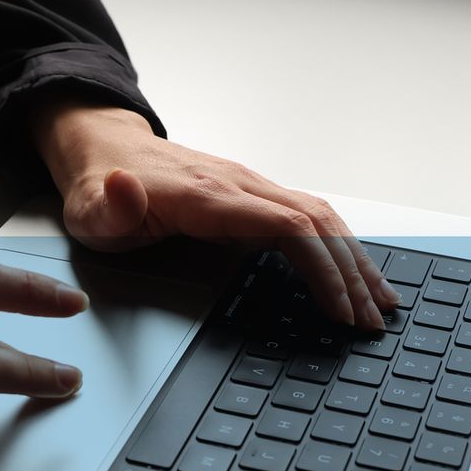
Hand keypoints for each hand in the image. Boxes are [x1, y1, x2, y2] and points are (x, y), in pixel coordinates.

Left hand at [30, 97, 399, 330]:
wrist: (103, 147)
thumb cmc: (98, 189)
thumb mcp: (88, 207)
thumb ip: (108, 206)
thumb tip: (122, 188)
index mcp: (209, 195)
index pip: (287, 227)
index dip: (322, 267)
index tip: (341, 309)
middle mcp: (241, 185)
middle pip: (318, 224)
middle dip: (351, 275)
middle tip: (372, 322)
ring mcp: (252, 187)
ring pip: (321, 218)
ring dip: (355, 260)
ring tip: (381, 302)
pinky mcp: (255, 195)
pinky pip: (309, 218)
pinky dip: (340, 247)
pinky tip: (355, 273)